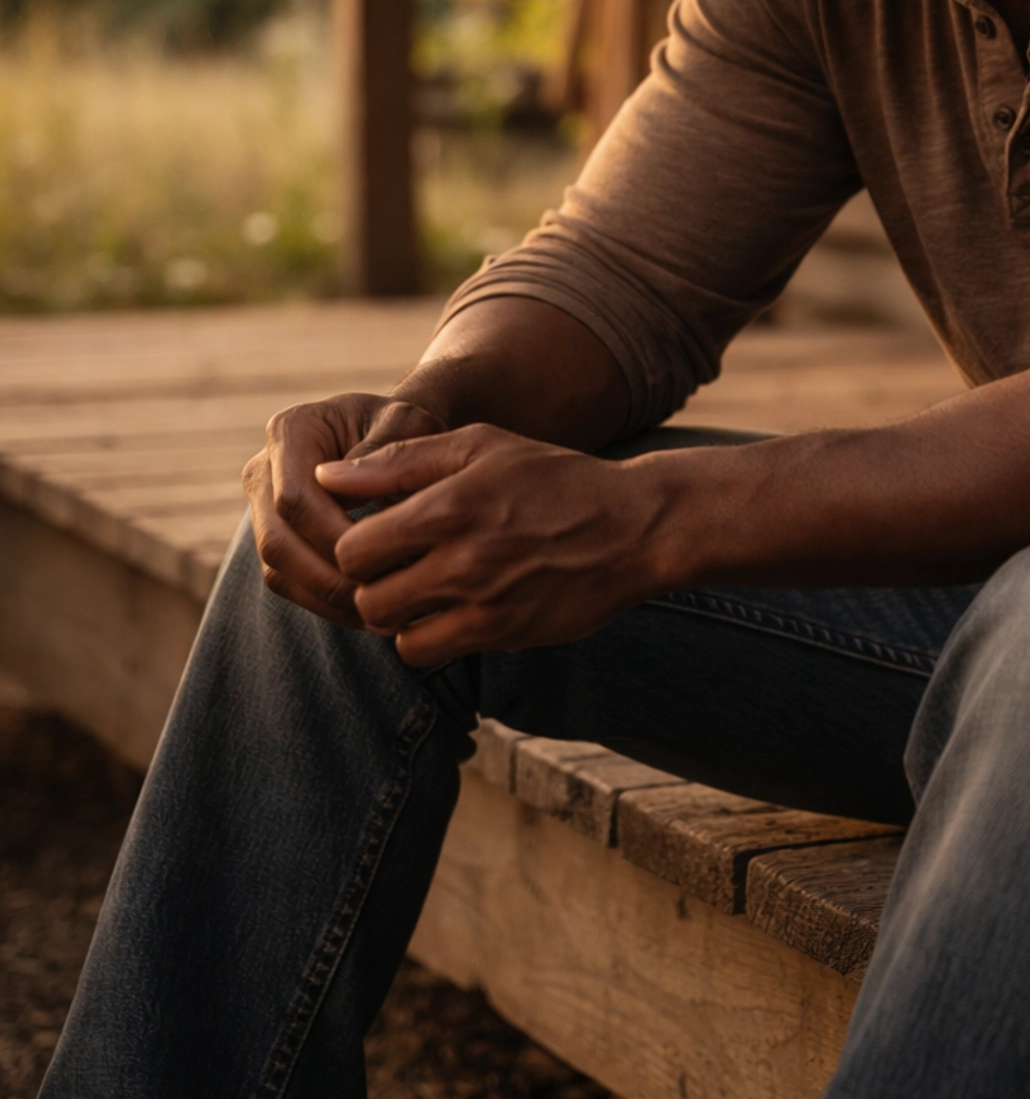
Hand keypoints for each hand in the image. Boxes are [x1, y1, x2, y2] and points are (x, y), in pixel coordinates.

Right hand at [244, 393, 446, 626]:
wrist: (392, 435)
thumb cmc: (405, 427)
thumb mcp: (408, 423)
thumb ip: (387, 449)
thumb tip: (356, 488)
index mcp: (289, 431)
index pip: (294, 499)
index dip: (335, 537)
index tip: (388, 558)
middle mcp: (263, 470)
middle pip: (277, 541)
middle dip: (331, 578)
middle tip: (384, 599)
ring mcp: (260, 509)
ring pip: (277, 570)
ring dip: (327, 600)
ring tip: (380, 616)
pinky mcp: (274, 541)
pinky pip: (286, 584)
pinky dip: (324, 604)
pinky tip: (367, 613)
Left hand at [316, 424, 666, 668]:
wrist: (634, 527)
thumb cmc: (552, 477)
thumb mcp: (480, 446)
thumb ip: (399, 460)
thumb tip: (326, 474)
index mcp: (449, 506)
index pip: (353, 548)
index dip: (354, 544)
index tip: (375, 534)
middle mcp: (462, 560)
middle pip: (367, 596)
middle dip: (369, 583)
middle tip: (391, 566)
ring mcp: (484, 604)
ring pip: (394, 632)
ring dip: (395, 614)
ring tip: (417, 588)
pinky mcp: (504, 635)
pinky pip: (431, 652)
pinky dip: (425, 636)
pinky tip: (446, 609)